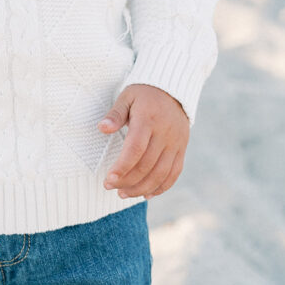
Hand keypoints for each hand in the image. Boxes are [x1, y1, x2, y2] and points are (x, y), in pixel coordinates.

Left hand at [99, 84, 189, 199]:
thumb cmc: (144, 94)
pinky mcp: (181, 149)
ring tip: (123, 194)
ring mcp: (175, 143)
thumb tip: (102, 128)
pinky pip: (174, 173)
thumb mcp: (126, 97)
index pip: (136, 149)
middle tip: (110, 187)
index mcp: (148, 119)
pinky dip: (161, 187)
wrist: (172, 89)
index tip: (108, 179)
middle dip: (127, 181)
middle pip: (147, 165)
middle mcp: (164, 133)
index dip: (122, 167)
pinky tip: (146, 194)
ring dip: (141, 188)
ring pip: (161, 173)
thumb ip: (115, 114)